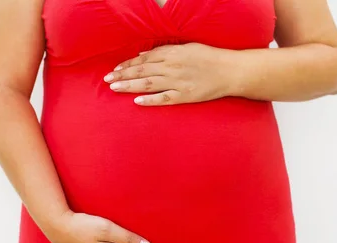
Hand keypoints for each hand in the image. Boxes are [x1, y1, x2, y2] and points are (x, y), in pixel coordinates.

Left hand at [103, 43, 236, 105]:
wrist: (230, 71)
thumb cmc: (209, 57)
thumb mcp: (187, 47)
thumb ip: (165, 51)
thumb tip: (144, 55)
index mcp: (172, 53)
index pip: (144, 59)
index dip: (127, 65)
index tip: (115, 70)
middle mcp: (172, 67)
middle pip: (142, 71)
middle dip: (122, 75)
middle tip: (107, 80)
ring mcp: (178, 82)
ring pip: (148, 84)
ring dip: (129, 86)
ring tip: (115, 88)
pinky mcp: (185, 96)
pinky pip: (164, 98)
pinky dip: (150, 100)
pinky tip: (137, 101)